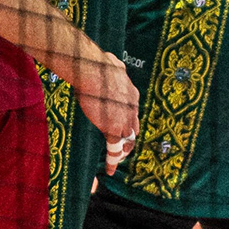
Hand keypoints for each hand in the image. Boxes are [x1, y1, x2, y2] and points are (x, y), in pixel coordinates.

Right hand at [72, 50, 140, 175]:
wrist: (94, 71)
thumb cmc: (98, 64)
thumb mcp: (111, 63)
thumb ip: (113, 67)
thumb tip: (110, 59)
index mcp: (132, 94)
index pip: (132, 111)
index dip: (128, 119)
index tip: (124, 124)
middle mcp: (132, 109)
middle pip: (133, 128)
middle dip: (130, 137)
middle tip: (126, 146)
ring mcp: (123, 121)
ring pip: (127, 140)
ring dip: (123, 150)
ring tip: (119, 159)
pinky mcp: (112, 130)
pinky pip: (114, 149)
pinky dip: (112, 160)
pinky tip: (110, 170)